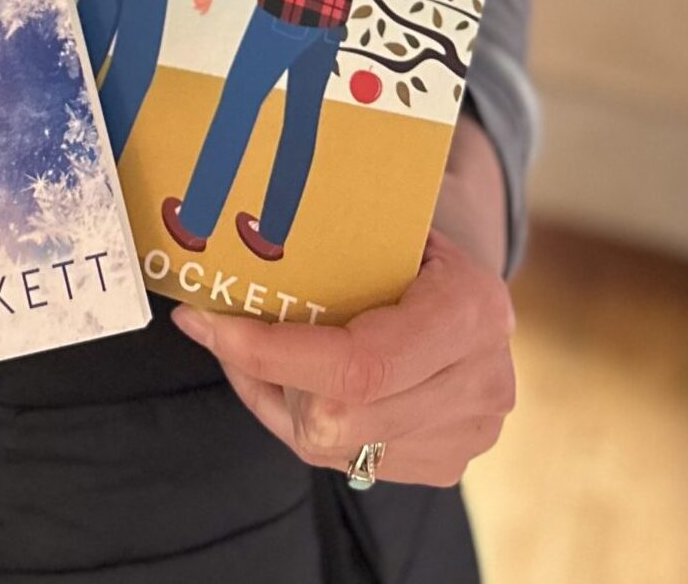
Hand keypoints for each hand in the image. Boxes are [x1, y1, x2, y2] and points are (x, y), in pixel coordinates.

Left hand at [169, 224, 515, 488]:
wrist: (477, 292)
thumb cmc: (416, 244)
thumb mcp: (388, 225)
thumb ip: (328, 247)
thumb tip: (228, 249)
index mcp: (469, 310)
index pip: (358, 363)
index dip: (273, 354)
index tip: (208, 322)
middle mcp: (478, 381)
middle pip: (337, 416)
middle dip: (264, 374)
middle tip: (218, 328)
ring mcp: (466, 433)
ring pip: (333, 443)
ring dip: (278, 397)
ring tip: (253, 348)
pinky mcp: (446, 462)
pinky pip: (346, 456)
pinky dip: (304, 418)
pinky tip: (295, 377)